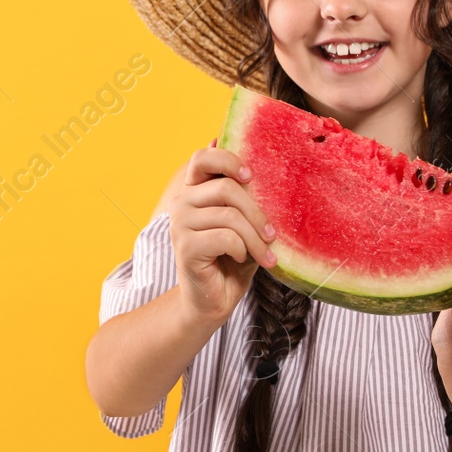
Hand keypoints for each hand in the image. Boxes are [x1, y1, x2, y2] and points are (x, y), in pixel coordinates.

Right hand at [168, 137, 277, 331]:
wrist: (215, 300)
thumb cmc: (231, 259)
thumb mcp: (242, 222)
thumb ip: (241, 193)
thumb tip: (233, 151)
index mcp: (194, 191)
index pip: (202, 158)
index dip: (228, 160)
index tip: (250, 177)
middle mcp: (181, 203)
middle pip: (227, 188)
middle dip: (257, 214)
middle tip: (272, 237)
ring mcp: (179, 224)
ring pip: (230, 216)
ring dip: (255, 239)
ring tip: (265, 256)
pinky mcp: (185, 247)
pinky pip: (226, 237)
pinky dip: (242, 250)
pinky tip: (239, 260)